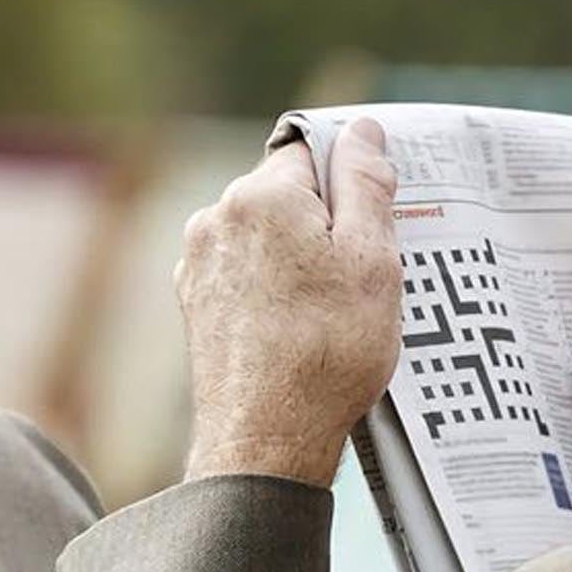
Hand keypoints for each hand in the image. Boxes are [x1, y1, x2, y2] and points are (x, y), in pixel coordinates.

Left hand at [176, 119, 402, 486]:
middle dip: (326, 224)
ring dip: (299, 261)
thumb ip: (366, 185)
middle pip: (288, 194)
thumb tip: (362, 132)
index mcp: (261, 196)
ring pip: (267, 237)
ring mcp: (199, 262)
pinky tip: (300, 332)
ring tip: (331, 314)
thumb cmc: (328, 354)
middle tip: (361, 277)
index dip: (352, 182)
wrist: (267, 440)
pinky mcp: (195, 303)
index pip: (314, 151)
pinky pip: (246, 274)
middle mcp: (217, 218)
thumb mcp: (372, 260)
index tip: (375, 223)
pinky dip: (273, 292)